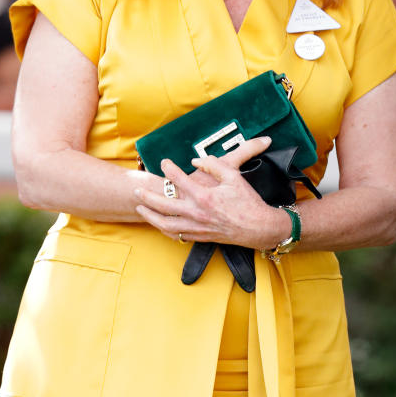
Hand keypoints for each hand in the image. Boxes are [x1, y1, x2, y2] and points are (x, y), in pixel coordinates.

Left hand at [133, 136, 281, 248]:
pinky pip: (175, 234)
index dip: (169, 168)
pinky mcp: (199, 236)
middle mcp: (196, 213)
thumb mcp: (234, 176)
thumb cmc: (248, 201)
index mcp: (204, 196)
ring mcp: (196, 227)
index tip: (164, 162)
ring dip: (150, 215)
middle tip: (137, 189)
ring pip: (165, 223)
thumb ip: (213, 164)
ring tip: (140, 208)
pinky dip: (164, 229)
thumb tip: (196, 160)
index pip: (179, 179)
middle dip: (147, 196)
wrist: (258, 227)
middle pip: (163, 204)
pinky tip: (158, 224)